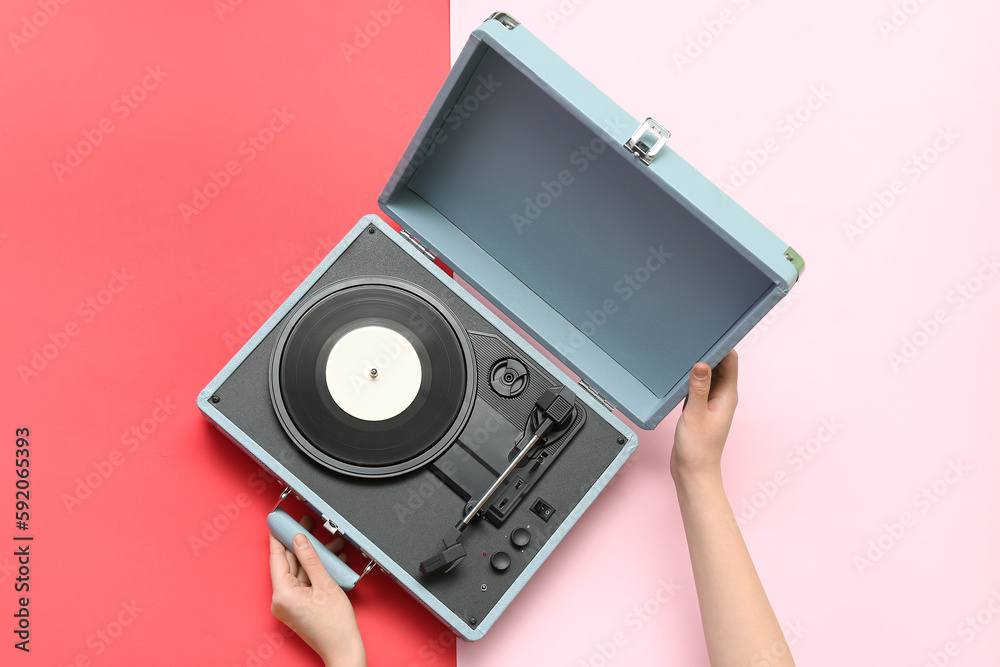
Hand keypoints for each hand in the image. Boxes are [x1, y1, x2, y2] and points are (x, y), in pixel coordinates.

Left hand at [269, 515, 366, 666]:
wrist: (343, 649)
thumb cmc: (335, 626)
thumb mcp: (325, 584)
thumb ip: (310, 558)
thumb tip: (299, 539)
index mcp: (282, 594)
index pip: (277, 557)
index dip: (277, 536)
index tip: (277, 520)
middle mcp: (282, 600)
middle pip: (289, 563)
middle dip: (300, 543)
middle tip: (306, 524)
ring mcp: (290, 604)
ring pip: (299, 571)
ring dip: (314, 557)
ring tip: (330, 543)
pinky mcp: (299, 606)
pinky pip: (305, 581)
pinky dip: (316, 570)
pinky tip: (330, 560)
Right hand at [670, 350, 738, 482]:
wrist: (693, 471)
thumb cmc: (698, 448)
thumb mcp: (695, 414)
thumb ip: (698, 387)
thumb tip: (702, 363)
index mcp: (728, 395)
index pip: (730, 362)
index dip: (723, 345)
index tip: (712, 332)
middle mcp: (722, 396)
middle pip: (719, 365)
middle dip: (709, 351)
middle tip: (694, 337)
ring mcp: (710, 402)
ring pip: (707, 375)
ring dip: (699, 364)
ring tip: (685, 351)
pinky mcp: (699, 408)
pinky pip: (697, 386)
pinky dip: (690, 378)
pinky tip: (679, 373)